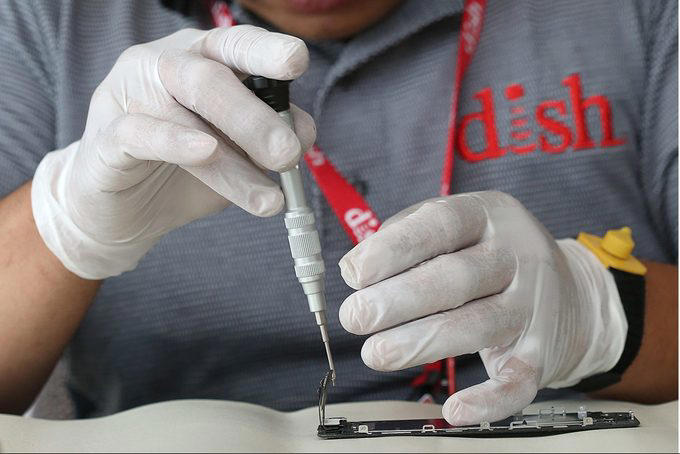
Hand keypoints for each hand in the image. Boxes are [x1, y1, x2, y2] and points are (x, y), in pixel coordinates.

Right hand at [31, 25, 315, 278]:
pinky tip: (206, 152)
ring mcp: (129, 95)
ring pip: (186, 106)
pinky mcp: (106, 138)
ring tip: (268, 196)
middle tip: (288, 155)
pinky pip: (141, 133)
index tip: (297, 61)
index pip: (236, 44)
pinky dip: (176, 142)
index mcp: (201, 60)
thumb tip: (303, 133)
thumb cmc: (185, 173)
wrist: (123, 212)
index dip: (267, 50)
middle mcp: (164, 66)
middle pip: (213, 75)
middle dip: (257, 117)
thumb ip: (268, 137)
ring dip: (234, 155)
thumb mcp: (238, 154)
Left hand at [338, 191, 626, 424]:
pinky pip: (518, 382)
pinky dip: (488, 400)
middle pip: (456, 278)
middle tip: (355, 317)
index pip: (441, 224)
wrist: (573, 294)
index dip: (396, 248)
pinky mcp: (542, 355)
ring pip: (479, 326)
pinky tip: (452, 410)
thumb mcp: (456, 229)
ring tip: (375, 353)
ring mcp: (534, 307)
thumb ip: (404, 237)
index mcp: (489, 215)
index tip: (356, 274)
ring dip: (422, 342)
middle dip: (399, 300)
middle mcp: (518, 256)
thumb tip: (354, 269)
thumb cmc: (490, 257)